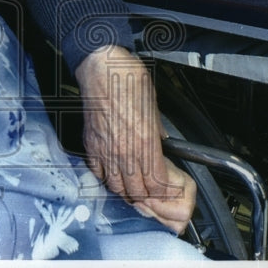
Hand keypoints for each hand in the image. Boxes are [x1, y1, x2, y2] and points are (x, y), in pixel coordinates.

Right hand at [75, 45, 194, 233]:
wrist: (101, 65)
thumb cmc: (127, 77)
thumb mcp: (154, 104)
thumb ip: (158, 130)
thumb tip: (162, 144)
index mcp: (144, 141)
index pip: (159, 184)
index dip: (170, 193)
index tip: (176, 190)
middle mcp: (124, 151)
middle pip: (139, 192)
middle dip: (153, 202)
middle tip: (162, 201)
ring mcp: (105, 150)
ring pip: (118, 188)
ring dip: (132, 196)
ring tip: (140, 196)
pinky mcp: (91, 144)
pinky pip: (99, 174)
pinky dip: (109, 182)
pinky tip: (116, 181)